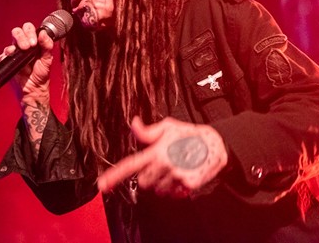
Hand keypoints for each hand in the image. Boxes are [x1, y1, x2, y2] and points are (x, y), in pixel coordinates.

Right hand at [0, 22, 53, 103]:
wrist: (34, 89)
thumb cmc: (41, 73)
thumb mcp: (48, 59)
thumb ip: (47, 45)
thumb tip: (43, 33)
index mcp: (32, 41)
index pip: (28, 28)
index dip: (30, 31)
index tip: (34, 42)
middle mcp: (22, 45)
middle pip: (16, 31)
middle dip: (22, 36)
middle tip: (28, 46)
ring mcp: (14, 53)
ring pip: (10, 43)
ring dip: (15, 46)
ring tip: (22, 52)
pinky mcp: (7, 62)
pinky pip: (3, 56)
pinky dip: (7, 56)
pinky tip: (14, 61)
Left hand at [97, 116, 227, 198]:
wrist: (216, 143)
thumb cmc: (189, 133)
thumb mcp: (168, 126)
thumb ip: (148, 131)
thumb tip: (134, 123)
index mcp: (156, 150)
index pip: (130, 165)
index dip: (114, 176)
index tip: (102, 185)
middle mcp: (164, 164)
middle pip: (143, 182)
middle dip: (147, 177)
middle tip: (160, 166)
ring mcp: (176, 175)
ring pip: (158, 191)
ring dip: (161, 184)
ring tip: (173, 170)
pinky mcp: (188, 184)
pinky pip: (174, 195)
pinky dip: (175, 190)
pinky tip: (181, 177)